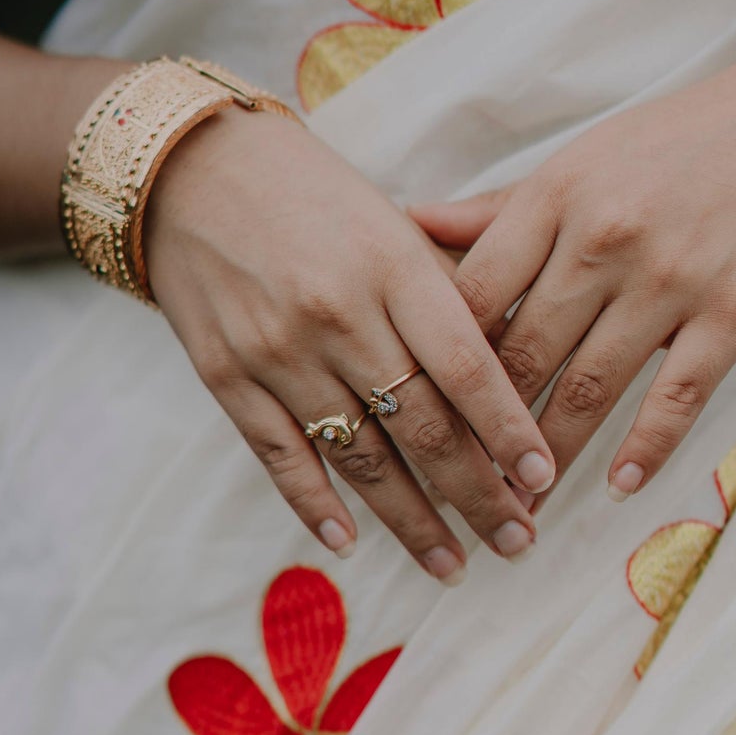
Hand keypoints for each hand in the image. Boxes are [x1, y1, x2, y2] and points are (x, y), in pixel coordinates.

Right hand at [143, 108, 555, 578]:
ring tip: (452, 563)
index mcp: (393, 267)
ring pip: (359, 457)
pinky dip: (317, 507)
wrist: (191, 170)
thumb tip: (525, 365)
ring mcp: (277, 351)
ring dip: (411, 520)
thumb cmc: (315, 198)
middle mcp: (338, 314)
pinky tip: (352, 544)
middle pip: (422, 425)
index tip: (543, 478)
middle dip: (476, 494)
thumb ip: (455, 289)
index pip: (466, 365)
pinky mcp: (226, 377)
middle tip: (518, 539)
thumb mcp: (395, 225)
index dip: (508, 428)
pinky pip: (281, 458)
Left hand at [411, 15, 735, 501]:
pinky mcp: (734, 311)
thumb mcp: (584, 158)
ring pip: (589, 386)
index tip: (423, 415)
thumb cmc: (685, 139)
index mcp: (556, 196)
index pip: (474, 298)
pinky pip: (677, 396)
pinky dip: (645, 449)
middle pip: (523, 354)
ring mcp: (670, 278)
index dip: (440, 364)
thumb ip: (501, 207)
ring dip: (551, 455)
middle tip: (463, 487)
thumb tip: (411, 225)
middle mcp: (604, 238)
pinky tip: (619, 488)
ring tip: (525, 505)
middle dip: (487, 431)